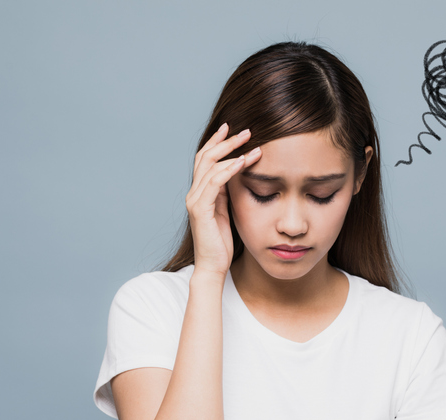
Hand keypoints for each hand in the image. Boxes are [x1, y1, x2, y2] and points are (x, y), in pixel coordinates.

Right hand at [185, 123, 261, 277]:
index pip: (205, 160)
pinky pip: (214, 183)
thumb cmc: (222, 242)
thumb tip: (237, 172)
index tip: (231, 128)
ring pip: (210, 166)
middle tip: (246, 130)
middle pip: (205, 157)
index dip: (217, 142)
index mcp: (200, 192)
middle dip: (226, 141)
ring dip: (232, 152)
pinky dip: (228, 170)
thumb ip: (227, 192)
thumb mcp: (226, 210)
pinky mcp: (200, 210)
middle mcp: (194, 193)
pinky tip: (242, 162)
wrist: (213, 266)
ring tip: (251, 143)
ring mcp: (195, 201)